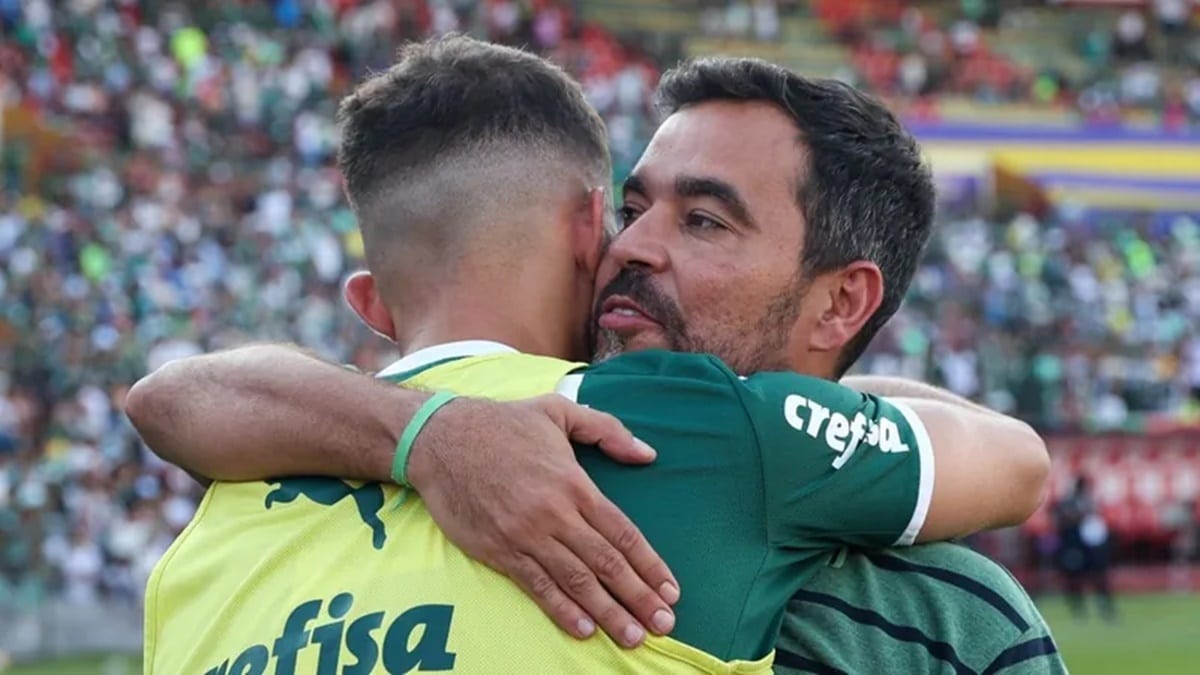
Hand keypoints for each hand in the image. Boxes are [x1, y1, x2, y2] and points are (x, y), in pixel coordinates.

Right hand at [407, 394, 679, 646]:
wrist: (441, 438)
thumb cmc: (504, 423)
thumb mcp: (560, 411)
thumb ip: (608, 430)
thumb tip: (648, 454)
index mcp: (574, 483)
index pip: (622, 532)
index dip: (649, 564)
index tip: (671, 589)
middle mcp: (555, 513)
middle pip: (606, 563)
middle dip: (638, 596)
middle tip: (664, 625)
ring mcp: (526, 535)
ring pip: (576, 581)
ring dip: (607, 612)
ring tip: (633, 636)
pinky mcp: (499, 551)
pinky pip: (537, 586)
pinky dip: (562, 610)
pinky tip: (584, 629)